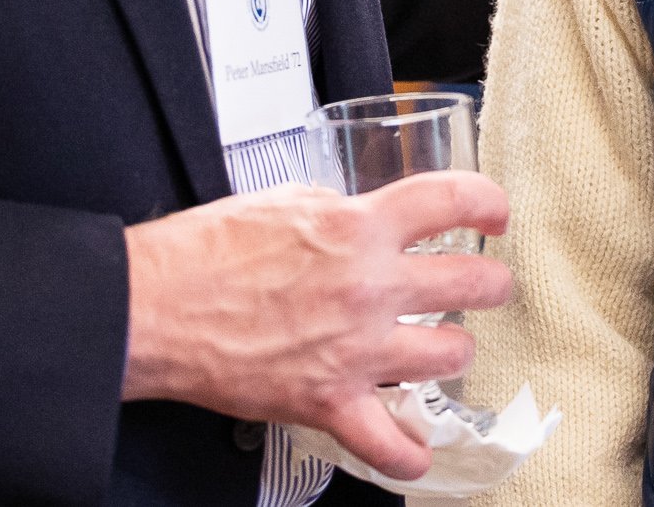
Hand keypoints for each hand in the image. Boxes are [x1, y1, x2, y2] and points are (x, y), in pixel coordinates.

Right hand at [120, 172, 511, 479]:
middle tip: (486, 285)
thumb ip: (337, 212)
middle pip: (472, 282)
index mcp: (357, 227)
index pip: (452, 201)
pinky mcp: (329, 403)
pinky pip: (392, 446)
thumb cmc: (206, 252)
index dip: (487, 204)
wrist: (158, 305)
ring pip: (451, 356)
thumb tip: (361, 219)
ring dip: (455, 351)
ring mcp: (356, 350)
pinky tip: (414, 443)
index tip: (494, 214)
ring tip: (444, 346)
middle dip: (490, 283)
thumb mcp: (283, 201)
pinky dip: (409, 452)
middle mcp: (369, 287)